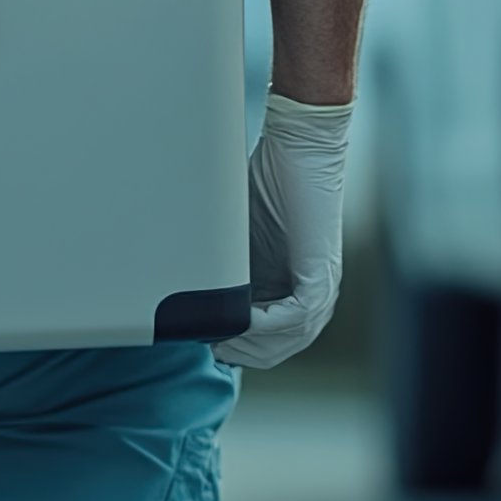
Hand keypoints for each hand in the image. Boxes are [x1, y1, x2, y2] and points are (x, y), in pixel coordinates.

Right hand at [215, 91, 350, 369]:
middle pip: (279, 348)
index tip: (204, 336)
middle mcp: (313, 295)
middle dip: (242, 352)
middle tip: (208, 344)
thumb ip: (220, 260)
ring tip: (218, 336)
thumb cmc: (266, 181)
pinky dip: (264, 324)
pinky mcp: (322, 275)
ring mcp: (322, 287)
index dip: (236, 344)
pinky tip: (238, 319)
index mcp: (292, 288)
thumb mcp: (234, 233)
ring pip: (288, 340)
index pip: (269, 339)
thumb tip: (178, 279)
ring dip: (251, 343)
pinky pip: (294, 317)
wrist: (297, 148)